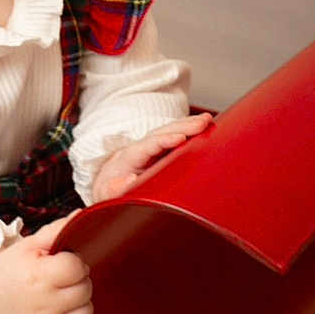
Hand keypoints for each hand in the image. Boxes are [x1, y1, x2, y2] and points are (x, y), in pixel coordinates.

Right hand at [0, 218, 93, 313]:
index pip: (77, 268)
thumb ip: (58, 230)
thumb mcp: (30, 245)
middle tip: (62, 280)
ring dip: (80, 304)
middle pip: (85, 290)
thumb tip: (82, 215)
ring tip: (63, 297)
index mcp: (38, 276)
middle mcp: (43, 304)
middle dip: (78, 281)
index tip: (62, 264)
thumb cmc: (11, 270)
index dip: (74, 263)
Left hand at [92, 111, 213, 202]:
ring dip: (188, 125)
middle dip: (182, 126)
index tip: (180, 138)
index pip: (148, 146)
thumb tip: (130, 179)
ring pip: (169, 132)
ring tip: (207, 119)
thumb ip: (115, 188)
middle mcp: (140, 149)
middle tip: (202, 122)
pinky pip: (174, 138)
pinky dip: (188, 132)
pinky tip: (203, 127)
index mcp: (128, 158)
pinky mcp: (158, 153)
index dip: (164, 141)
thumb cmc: (109, 192)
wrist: (107, 188)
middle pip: (161, 133)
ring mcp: (150, 149)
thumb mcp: (107, 194)